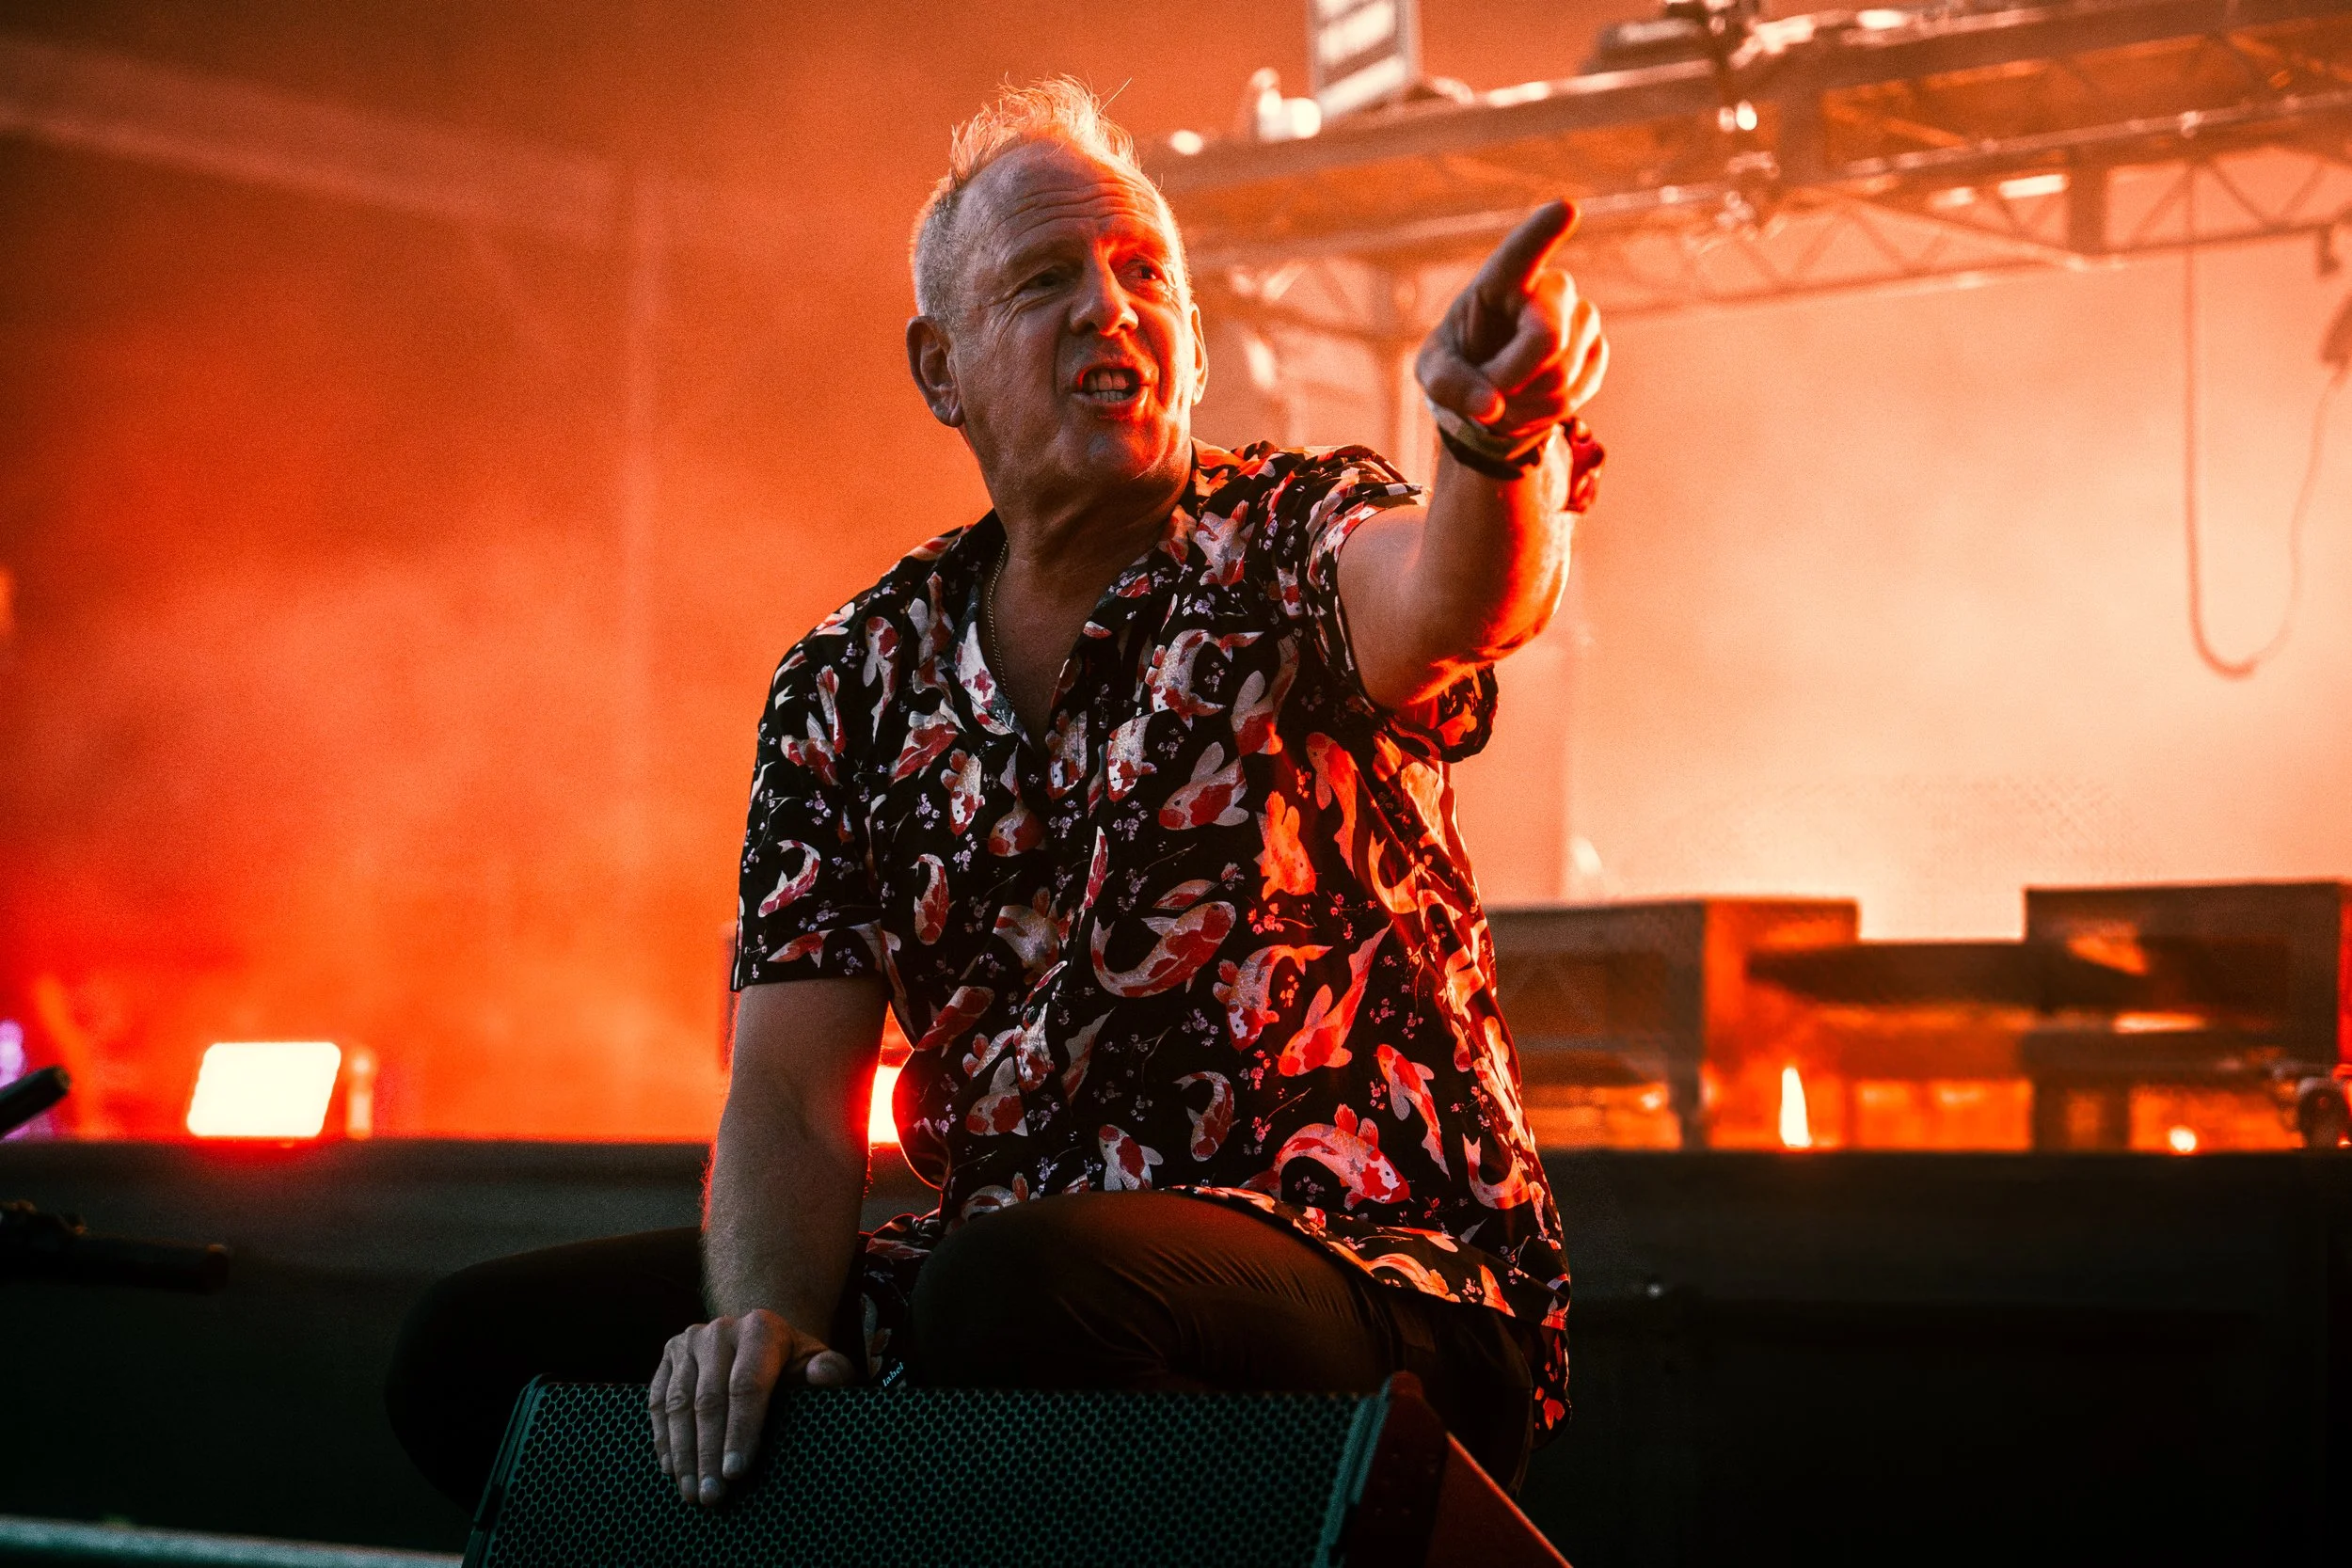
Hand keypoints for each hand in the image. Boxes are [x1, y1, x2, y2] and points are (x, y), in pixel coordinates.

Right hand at [648, 1308, 855, 1505]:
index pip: (747, 1386)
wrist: (759, 1340)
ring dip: (683, 1453)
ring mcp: (689, 1341)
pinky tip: (671, 1469)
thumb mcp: (818, 1364)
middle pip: (708, 1399)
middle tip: (712, 1496)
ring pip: (678, 1404)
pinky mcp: (668, 1354)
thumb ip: (831, 1371)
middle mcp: (720, 1329)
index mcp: (760, 1328)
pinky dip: (663, 1438)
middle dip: (708, 1453)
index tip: (736, 1472)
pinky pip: (658, 1401)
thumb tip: (823, 1375)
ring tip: (691, 1492)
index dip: (741, 1431)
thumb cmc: (795, 1363)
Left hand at [1416, 200, 1607, 445]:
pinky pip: (1575, 394)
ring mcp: (1581, 317)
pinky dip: (1544, 413)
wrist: (1495, 388)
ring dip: (1524, 402)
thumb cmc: (1460, 365)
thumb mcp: (1435, 374)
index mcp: (1501, 279)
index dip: (1545, 231)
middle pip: (1548, 338)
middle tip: (1489, 391)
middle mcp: (1549, 289)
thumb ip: (1449, 387)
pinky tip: (1532, 400)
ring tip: (1507, 395)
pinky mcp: (1597, 350)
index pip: (1523, 251)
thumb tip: (1491, 407)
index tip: (1566, 209)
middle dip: (1513, 377)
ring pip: (1561, 375)